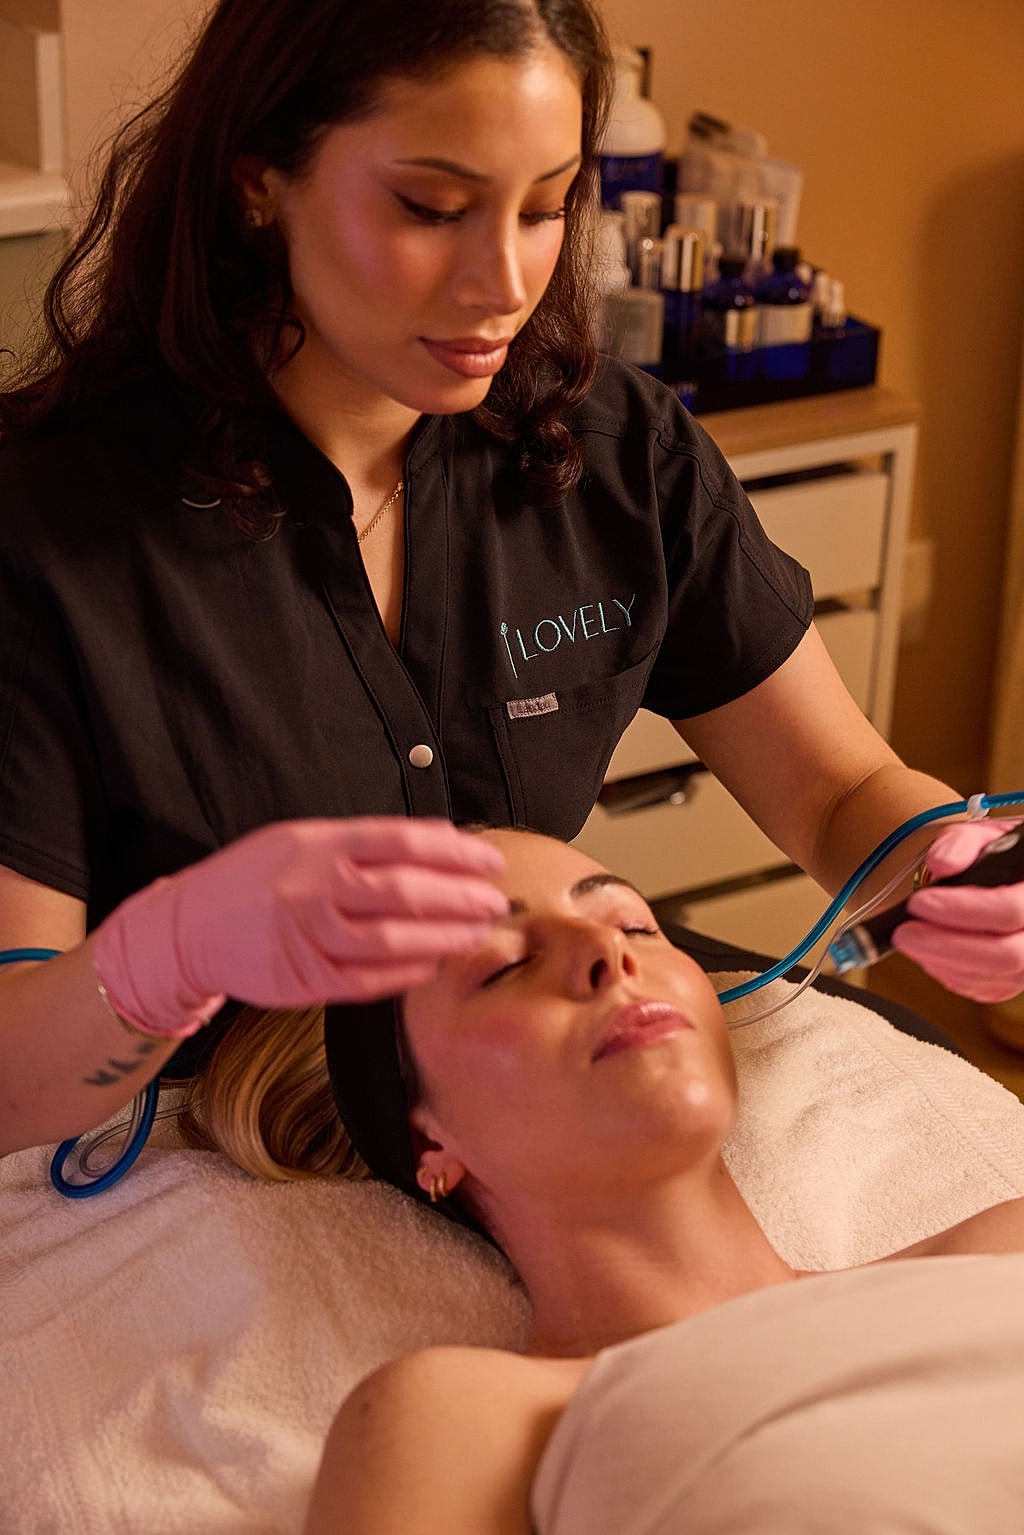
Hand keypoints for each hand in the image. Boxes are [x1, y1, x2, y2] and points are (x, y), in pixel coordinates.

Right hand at [93, 818, 508, 1034]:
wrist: (187, 928)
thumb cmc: (254, 878)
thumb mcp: (299, 839)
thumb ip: (362, 841)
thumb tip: (437, 839)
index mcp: (317, 844)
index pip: (401, 842)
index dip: (454, 851)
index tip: (488, 859)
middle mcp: (314, 888)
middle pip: (405, 891)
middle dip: (460, 897)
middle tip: (495, 901)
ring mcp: (309, 937)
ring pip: (392, 938)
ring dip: (444, 937)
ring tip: (476, 933)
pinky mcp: (306, 980)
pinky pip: (370, 979)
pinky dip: (408, 971)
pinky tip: (434, 963)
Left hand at [891, 818, 1023, 1001]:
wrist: (1015, 875)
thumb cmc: (1002, 856)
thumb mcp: (984, 836)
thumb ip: (961, 843)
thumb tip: (942, 862)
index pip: (1011, 910)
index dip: (962, 910)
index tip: (919, 903)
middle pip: (1006, 954)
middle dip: (946, 946)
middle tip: (904, 933)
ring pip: (997, 977)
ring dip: (943, 962)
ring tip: (911, 940)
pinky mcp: (1019, 977)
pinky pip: (990, 990)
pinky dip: (953, 975)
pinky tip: (931, 954)